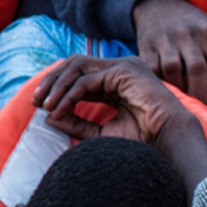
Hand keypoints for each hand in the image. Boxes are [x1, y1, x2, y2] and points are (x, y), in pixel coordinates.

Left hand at [35, 55, 197, 144]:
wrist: (170, 140)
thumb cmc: (145, 140)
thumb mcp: (102, 132)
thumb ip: (77, 123)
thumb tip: (48, 117)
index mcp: (118, 82)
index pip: (80, 76)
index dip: (58, 89)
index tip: (41, 107)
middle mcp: (120, 70)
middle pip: (74, 65)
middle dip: (52, 82)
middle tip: (35, 101)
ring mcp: (123, 67)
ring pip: (77, 67)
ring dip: (56, 85)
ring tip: (45, 105)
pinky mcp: (123, 71)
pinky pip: (86, 80)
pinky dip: (69, 95)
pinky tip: (59, 109)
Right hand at [132, 0, 206, 113]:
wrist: (159, 5)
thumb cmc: (193, 27)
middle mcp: (188, 35)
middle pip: (198, 70)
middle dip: (204, 95)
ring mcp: (165, 39)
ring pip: (173, 71)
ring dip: (182, 91)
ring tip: (188, 106)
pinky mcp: (146, 45)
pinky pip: (153, 69)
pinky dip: (161, 84)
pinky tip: (168, 93)